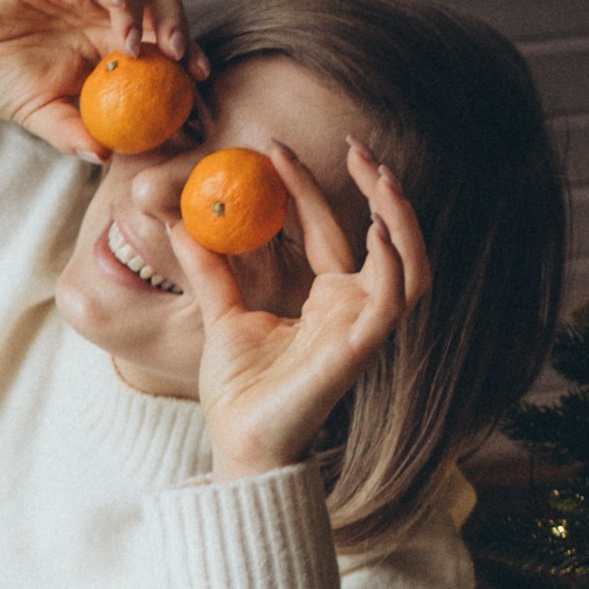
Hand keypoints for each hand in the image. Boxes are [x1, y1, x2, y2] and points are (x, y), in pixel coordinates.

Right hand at [0, 0, 205, 159]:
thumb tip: (105, 157)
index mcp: (109, 49)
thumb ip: (71, 131)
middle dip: (179, 30)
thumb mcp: (37, 113)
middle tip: (183, 58)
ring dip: (142, 12)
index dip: (187, 60)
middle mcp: (103, 15)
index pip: (162, 48)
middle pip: (160, 11)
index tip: (200, 81)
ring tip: (134, 43)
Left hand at [164, 141, 429, 480]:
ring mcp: (361, 329)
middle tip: (358, 147)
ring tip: (383, 176)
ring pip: (408, 265)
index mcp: (325, 302)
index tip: (279, 148)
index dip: (309, 188)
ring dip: (401, 219)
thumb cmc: (238, 393)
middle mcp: (351, 310)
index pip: (328, 231)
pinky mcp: (361, 348)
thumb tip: (180, 224)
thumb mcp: (220, 316)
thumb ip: (210, 271)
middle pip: (384, 238)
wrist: (239, 441)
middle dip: (378, 190)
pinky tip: (378, 227)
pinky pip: (394, 299)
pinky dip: (394, 261)